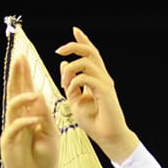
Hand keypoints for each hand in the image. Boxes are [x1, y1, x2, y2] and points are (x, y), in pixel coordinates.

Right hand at [1, 49, 58, 167]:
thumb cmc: (44, 161)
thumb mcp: (52, 135)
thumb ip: (47, 117)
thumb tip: (40, 96)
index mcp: (29, 116)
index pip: (25, 91)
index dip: (24, 76)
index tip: (24, 59)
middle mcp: (18, 120)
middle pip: (15, 93)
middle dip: (17, 76)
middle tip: (19, 59)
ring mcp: (11, 131)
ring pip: (12, 107)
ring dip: (23, 98)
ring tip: (34, 94)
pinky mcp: (8, 143)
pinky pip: (15, 128)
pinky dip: (25, 123)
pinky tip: (35, 120)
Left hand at [55, 27, 138, 162]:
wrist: (108, 138)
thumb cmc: (94, 122)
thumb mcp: (75, 101)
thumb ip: (69, 83)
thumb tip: (63, 64)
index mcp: (97, 78)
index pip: (91, 53)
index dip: (83, 40)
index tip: (75, 30)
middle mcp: (103, 77)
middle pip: (90, 51)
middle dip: (74, 46)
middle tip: (59, 50)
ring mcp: (105, 83)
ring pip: (86, 62)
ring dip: (70, 70)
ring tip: (64, 83)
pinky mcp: (105, 91)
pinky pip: (86, 78)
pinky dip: (74, 82)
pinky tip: (70, 90)